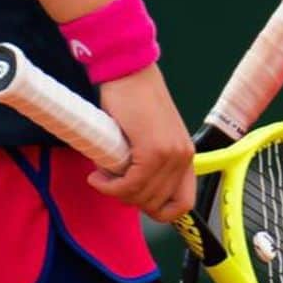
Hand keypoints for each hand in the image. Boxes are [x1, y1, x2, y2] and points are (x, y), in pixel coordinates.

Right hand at [89, 63, 194, 222]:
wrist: (128, 70)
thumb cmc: (134, 97)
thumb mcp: (151, 134)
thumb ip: (150, 162)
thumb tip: (133, 190)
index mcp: (185, 154)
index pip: (183, 203)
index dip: (160, 211)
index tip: (136, 201)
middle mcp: (183, 156)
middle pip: (156, 204)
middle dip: (129, 200)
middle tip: (110, 183)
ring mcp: (169, 154)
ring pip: (141, 197)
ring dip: (116, 192)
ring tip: (102, 174)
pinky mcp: (151, 151)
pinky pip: (130, 185)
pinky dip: (110, 186)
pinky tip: (98, 175)